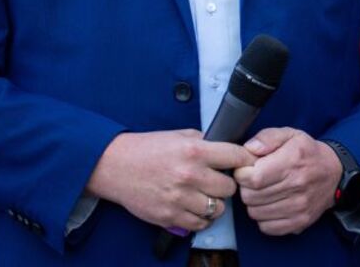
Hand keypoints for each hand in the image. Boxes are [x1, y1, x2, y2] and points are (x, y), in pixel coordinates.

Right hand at [84, 129, 251, 232]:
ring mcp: (179, 198)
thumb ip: (204, 141)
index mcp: (194, 151)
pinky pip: (199, 224)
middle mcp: (189, 175)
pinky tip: (194, 208)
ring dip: (215, 203)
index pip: (236, 157)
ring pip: (218, 209)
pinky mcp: (169, 216)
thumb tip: (227, 147)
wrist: (114, 166)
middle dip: (227, 184)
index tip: (245, 163)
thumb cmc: (146, 149)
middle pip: (230, 188)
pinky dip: (201, 218)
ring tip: (206, 196)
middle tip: (218, 181)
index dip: (244, 160)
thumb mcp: (178, 135)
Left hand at [234, 128, 341, 235]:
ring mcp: (299, 207)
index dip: (242, 174)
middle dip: (246, 188)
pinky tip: (271, 205)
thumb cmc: (307, 153)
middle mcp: (297, 186)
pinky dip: (264, 218)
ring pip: (255, 213)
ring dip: (254, 203)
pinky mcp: (299, 222)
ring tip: (264, 192)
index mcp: (292, 161)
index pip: (253, 178)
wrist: (334, 173)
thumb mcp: (290, 135)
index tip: (247, 170)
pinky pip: (266, 227)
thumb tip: (249, 149)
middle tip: (255, 180)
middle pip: (250, 197)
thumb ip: (267, 137)